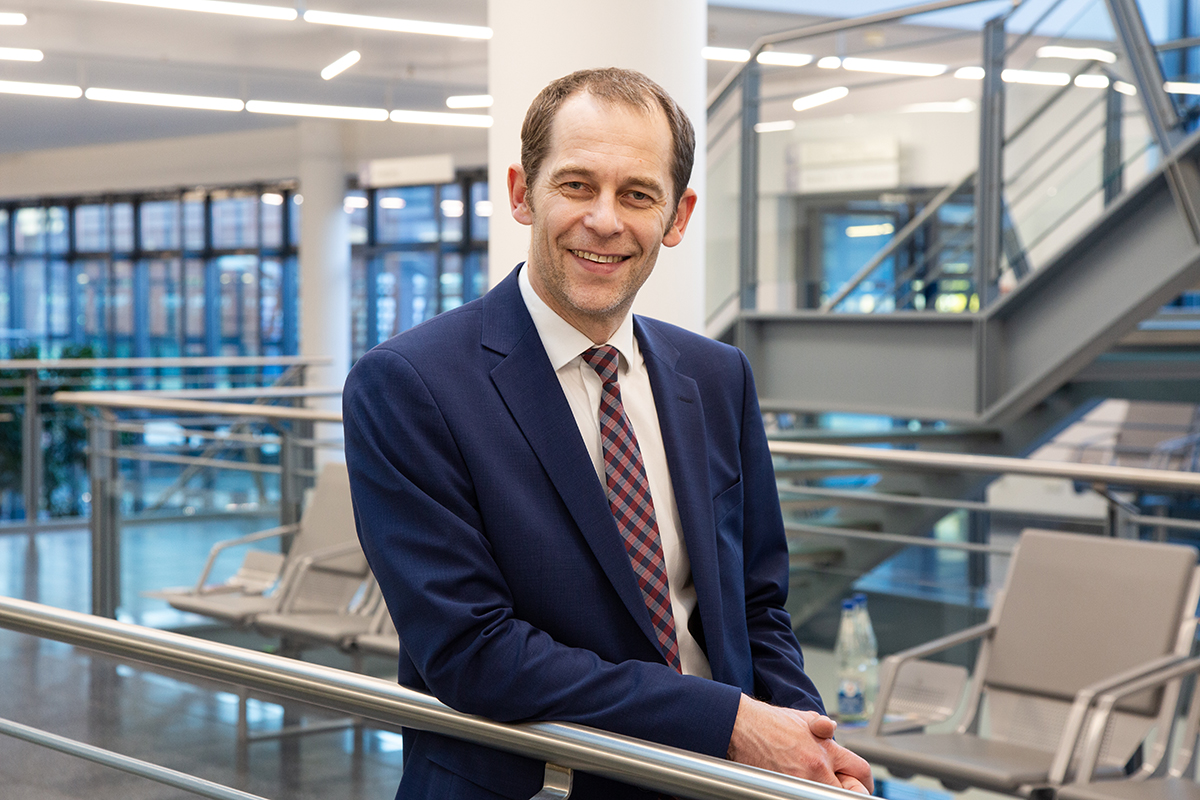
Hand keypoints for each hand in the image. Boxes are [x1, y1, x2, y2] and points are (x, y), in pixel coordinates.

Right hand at [727, 695, 873, 793]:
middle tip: (841, 788)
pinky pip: (801, 795)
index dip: (865, 780)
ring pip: (825, 795)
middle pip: (849, 793)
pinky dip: (802, 792)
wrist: (742, 727)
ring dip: (823, 791)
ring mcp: (801, 781)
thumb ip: (823, 726)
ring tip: (814, 782)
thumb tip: (832, 728)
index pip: (861, 770)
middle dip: (848, 791)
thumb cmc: (769, 722)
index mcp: (826, 749)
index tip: (862, 784)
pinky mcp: (784, 789)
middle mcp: (817, 768)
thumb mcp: (803, 718)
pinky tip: (796, 784)